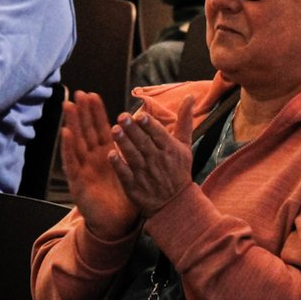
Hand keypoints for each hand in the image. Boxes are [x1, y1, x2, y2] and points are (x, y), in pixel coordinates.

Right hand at [62, 91, 137, 239]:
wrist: (117, 222)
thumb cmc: (126, 196)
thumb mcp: (135, 169)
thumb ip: (140, 151)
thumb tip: (151, 134)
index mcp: (107, 154)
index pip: (100, 129)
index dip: (96, 113)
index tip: (93, 95)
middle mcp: (93, 159)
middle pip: (86, 131)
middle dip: (82, 112)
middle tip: (78, 94)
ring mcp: (84, 169)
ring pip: (77, 142)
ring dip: (72, 124)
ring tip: (68, 107)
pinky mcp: (78, 182)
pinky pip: (72, 163)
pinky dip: (68, 148)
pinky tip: (66, 134)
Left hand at [109, 98, 194, 214]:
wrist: (174, 203)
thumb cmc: (178, 170)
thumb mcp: (185, 146)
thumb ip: (184, 121)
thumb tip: (190, 96)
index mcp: (170, 150)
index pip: (159, 135)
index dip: (149, 126)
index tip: (140, 116)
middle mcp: (158, 160)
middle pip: (144, 143)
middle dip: (133, 130)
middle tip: (122, 116)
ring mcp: (145, 174)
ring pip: (133, 156)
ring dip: (124, 143)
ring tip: (114, 130)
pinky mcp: (134, 186)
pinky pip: (125, 174)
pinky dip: (119, 165)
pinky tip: (110, 155)